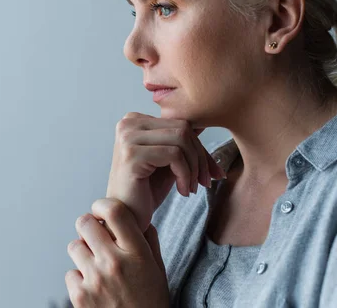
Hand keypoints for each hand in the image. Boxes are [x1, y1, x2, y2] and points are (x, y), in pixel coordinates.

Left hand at [65, 198, 168, 307]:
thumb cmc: (151, 301)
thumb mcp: (158, 268)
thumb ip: (148, 240)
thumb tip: (139, 218)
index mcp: (137, 252)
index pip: (114, 211)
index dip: (103, 205)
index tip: (102, 210)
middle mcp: (115, 262)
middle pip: (85, 223)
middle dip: (88, 226)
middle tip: (94, 235)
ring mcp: (95, 279)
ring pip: (74, 246)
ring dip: (82, 251)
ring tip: (95, 264)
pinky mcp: (80, 296)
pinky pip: (70, 273)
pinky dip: (78, 278)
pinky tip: (93, 286)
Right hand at [106, 112, 226, 232]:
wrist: (127, 217)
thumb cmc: (146, 190)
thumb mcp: (169, 161)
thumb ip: (183, 142)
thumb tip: (204, 124)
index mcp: (135, 120)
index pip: (180, 123)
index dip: (199, 147)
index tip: (210, 172)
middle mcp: (128, 123)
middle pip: (183, 128)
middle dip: (200, 157)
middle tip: (203, 182)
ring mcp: (128, 137)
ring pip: (181, 140)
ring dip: (194, 167)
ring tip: (191, 187)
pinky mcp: (131, 154)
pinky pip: (174, 155)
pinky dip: (185, 174)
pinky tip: (182, 191)